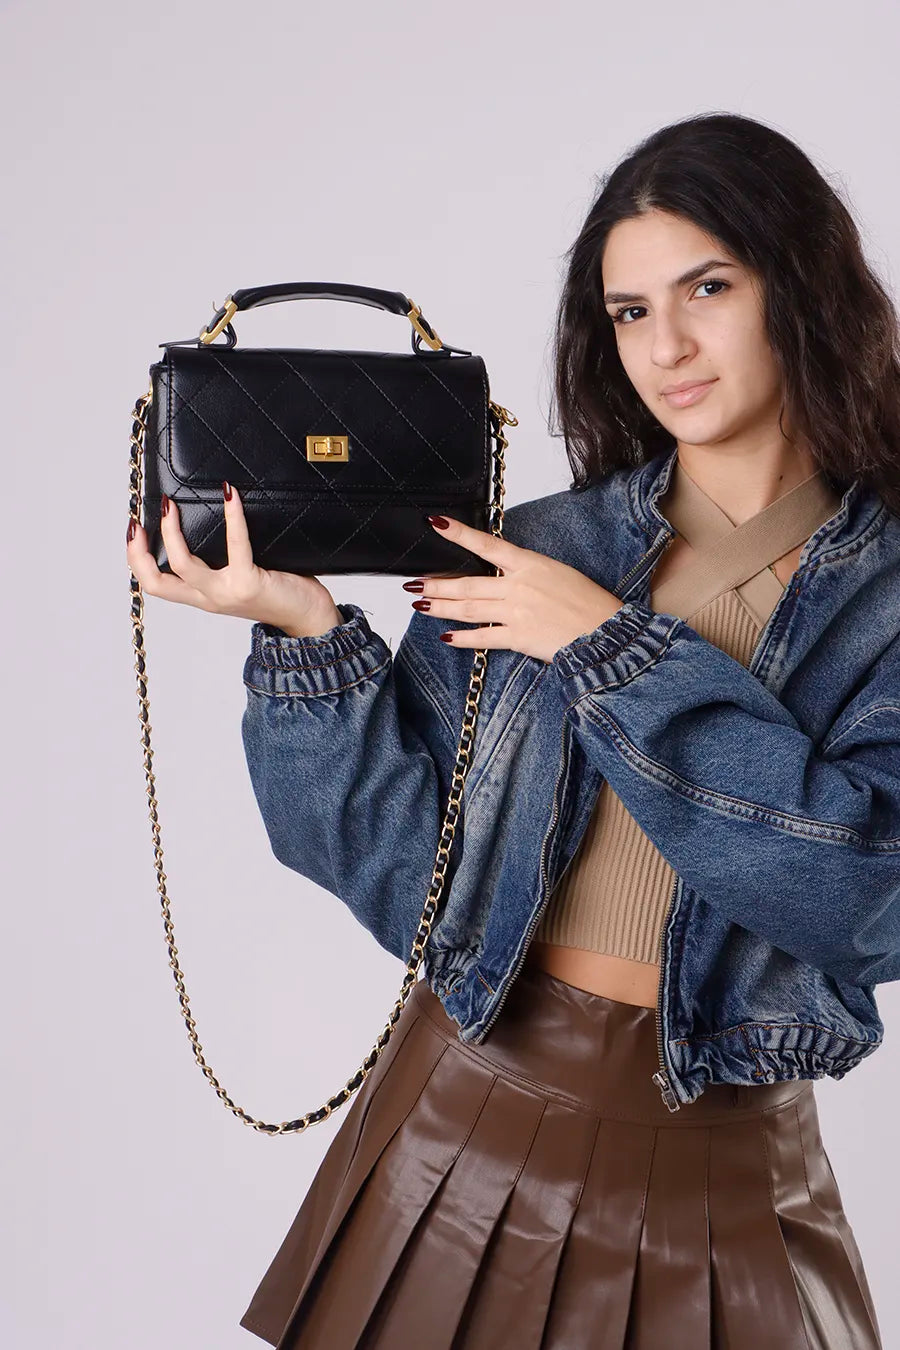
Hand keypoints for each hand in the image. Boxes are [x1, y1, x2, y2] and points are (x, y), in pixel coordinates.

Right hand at [126, 485, 340, 635]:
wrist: (309, 618)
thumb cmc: (278, 592)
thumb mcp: (238, 579)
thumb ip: (220, 562)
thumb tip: (211, 519)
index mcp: (203, 598)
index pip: (155, 585)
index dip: (136, 560)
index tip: (133, 531)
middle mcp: (209, 599)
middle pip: (157, 581)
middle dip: (140, 550)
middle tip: (142, 517)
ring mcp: (226, 593)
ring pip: (183, 565)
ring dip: (172, 532)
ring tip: (172, 504)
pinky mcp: (249, 583)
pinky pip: (235, 545)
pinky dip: (231, 517)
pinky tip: (230, 495)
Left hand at [405, 514, 622, 662]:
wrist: (605, 632)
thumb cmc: (588, 603)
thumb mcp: (558, 574)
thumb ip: (527, 573)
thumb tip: (500, 575)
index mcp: (530, 564)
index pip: (487, 545)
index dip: (459, 534)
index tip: (436, 523)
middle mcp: (518, 586)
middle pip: (467, 583)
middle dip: (436, 583)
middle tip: (413, 583)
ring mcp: (516, 612)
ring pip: (468, 608)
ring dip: (441, 606)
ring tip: (420, 604)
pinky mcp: (518, 637)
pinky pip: (482, 637)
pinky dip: (462, 638)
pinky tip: (446, 636)